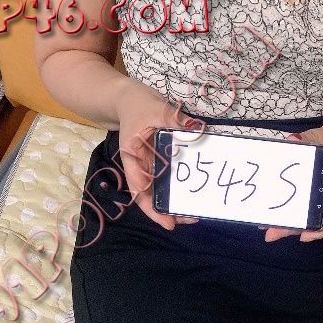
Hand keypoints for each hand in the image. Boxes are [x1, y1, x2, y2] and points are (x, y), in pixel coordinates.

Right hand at [116, 84, 202, 229]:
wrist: (127, 98)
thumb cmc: (137, 103)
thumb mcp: (155, 108)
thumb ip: (174, 118)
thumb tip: (195, 129)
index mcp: (133, 158)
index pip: (140, 190)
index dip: (152, 210)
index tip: (170, 224)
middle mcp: (139, 167)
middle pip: (150, 197)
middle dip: (168, 211)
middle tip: (192, 218)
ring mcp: (148, 166)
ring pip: (158, 192)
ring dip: (174, 203)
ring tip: (194, 213)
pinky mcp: (157, 162)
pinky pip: (166, 180)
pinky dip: (177, 189)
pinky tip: (192, 194)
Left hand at [260, 110, 322, 242]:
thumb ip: (313, 138)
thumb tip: (293, 141)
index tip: (304, 235)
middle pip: (320, 221)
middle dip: (296, 229)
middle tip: (272, 234)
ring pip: (311, 215)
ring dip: (290, 222)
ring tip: (267, 227)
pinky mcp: (317, 189)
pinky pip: (306, 203)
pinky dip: (291, 208)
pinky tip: (273, 211)